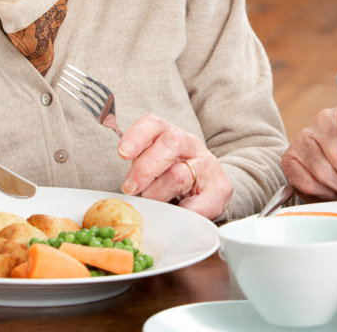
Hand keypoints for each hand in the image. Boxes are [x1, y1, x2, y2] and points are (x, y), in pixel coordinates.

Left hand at [117, 114, 231, 219]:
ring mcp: (207, 166)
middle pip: (170, 143)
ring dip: (158, 194)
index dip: (137, 136)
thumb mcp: (153, 164)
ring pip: (179, 175)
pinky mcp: (220, 189)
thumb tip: (115, 186)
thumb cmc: (173, 175)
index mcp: (170, 134)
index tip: (123, 153)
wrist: (212, 186)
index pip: (153, 124)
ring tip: (154, 202)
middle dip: (145, 168)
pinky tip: (176, 212)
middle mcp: (191, 145)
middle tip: (130, 188)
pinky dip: (180, 212)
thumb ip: (137, 166)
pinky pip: (196, 205)